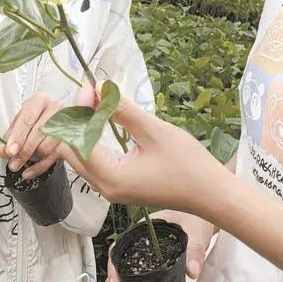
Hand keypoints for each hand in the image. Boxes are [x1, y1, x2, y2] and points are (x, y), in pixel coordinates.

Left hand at [0, 93, 63, 179]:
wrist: (55, 121)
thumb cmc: (34, 120)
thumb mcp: (19, 124)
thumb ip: (11, 136)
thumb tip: (2, 150)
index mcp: (40, 101)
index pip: (28, 119)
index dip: (18, 136)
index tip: (10, 151)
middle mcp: (56, 108)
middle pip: (39, 133)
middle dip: (24, 151)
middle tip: (13, 164)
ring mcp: (66, 124)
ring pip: (47, 146)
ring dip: (32, 158)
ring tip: (21, 163)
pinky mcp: (71, 140)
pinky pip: (54, 157)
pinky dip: (39, 167)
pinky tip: (28, 173)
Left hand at [59, 84, 224, 213]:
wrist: (210, 193)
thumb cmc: (187, 164)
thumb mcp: (154, 131)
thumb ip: (123, 110)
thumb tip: (100, 88)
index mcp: (110, 177)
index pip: (75, 141)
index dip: (78, 112)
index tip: (91, 88)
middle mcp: (104, 187)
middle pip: (71, 151)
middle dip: (77, 120)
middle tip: (93, 93)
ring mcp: (111, 189)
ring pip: (82, 156)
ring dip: (85, 128)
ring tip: (98, 102)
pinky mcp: (120, 186)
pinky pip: (95, 161)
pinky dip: (95, 139)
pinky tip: (106, 121)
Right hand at [105, 210, 215, 281]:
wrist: (204, 219)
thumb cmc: (195, 217)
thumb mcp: (196, 232)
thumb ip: (195, 251)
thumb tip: (191, 270)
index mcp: (142, 229)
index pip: (118, 249)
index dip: (114, 268)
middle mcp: (139, 242)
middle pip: (119, 266)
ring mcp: (145, 254)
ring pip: (126, 274)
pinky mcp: (153, 264)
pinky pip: (138, 279)